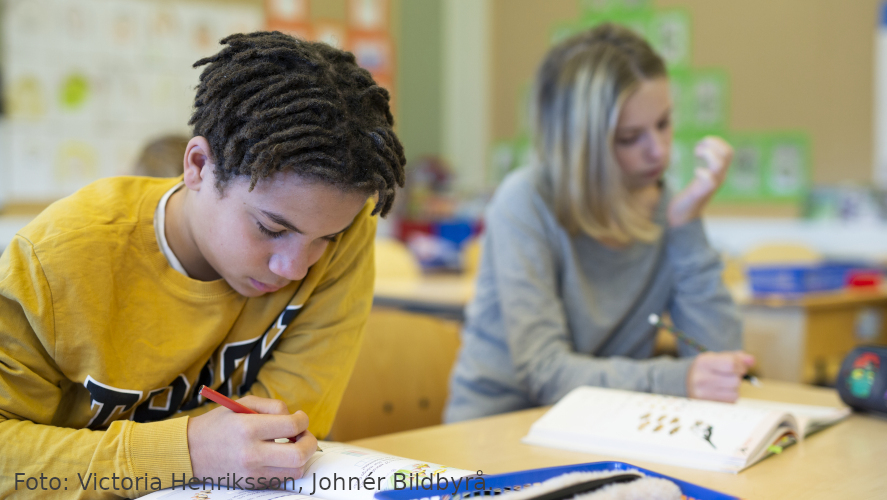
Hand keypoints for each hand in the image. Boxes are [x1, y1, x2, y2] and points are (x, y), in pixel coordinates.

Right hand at [187, 395, 317, 480]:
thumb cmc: (218, 424)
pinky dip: (286, 467)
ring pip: (295, 470)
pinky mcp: (251, 484)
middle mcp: (251, 454)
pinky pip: (281, 479)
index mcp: (248, 429)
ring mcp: (252, 473)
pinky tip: (279, 456)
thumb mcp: (242, 404)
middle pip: (299, 454)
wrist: (189, 451)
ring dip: (300, 456)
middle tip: (303, 434)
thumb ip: (272, 406)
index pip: (292, 426)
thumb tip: (296, 419)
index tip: (300, 418)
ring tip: (291, 445)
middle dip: (310, 442)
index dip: (303, 420)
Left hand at [667, 136, 732, 226]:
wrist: (683, 217)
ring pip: (719, 164)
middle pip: (728, 153)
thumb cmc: (690, 195)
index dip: (717, 142)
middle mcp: (719, 177)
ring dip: (707, 154)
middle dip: (713, 144)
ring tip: (696, 154)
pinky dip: (702, 172)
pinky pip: (709, 181)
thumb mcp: (701, 176)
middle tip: (698, 148)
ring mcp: (712, 186)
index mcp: (719, 172)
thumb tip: (701, 146)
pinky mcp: (701, 193)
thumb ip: (704, 165)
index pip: (728, 151)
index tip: (702, 143)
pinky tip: (695, 171)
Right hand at [687, 351, 754, 402]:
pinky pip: (730, 402)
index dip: (741, 366)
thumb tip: (752, 361)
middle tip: (728, 376)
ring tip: (724, 384)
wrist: (687, 382)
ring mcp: (703, 394)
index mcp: (703, 362)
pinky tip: (721, 392)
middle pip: (735, 380)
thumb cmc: (707, 368)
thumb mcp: (718, 357)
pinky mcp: (707, 405)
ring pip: (735, 393)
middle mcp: (701, 378)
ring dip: (734, 389)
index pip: (731, 364)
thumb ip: (736, 357)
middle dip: (737, 378)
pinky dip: (730, 397)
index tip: (739, 367)